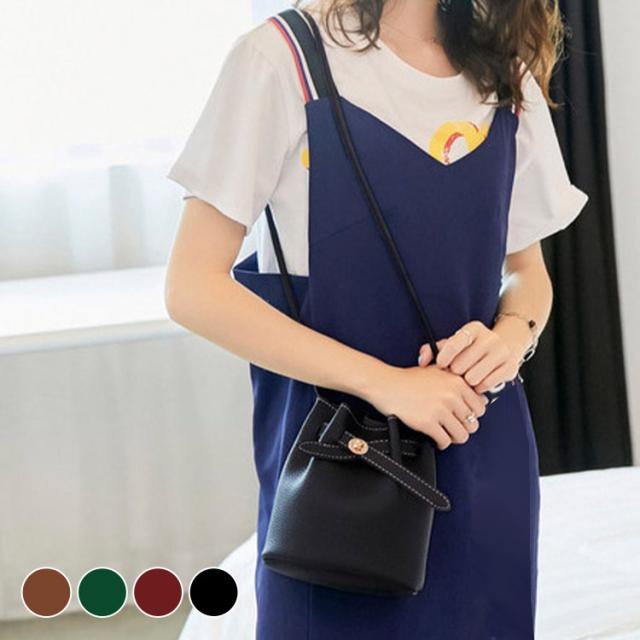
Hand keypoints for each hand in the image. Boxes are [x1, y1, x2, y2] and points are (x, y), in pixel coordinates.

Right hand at [364, 364, 488, 449]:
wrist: (385, 384)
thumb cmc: (408, 379)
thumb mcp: (437, 371)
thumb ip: (457, 382)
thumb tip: (480, 399)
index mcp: (456, 382)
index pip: (480, 407)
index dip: (473, 415)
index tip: (465, 417)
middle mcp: (451, 395)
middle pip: (472, 424)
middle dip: (463, 428)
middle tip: (454, 427)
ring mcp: (440, 410)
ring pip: (461, 435)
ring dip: (453, 437)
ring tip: (445, 434)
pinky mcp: (428, 423)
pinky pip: (444, 441)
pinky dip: (441, 443)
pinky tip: (435, 438)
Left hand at [418, 319, 531, 393]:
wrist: (506, 346)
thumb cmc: (471, 348)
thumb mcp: (453, 343)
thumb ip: (434, 350)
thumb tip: (422, 362)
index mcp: (474, 329)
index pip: (454, 344)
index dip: (444, 357)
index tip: (441, 364)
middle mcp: (489, 338)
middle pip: (461, 365)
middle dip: (455, 372)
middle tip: (457, 372)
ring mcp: (501, 352)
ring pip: (473, 377)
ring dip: (467, 381)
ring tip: (467, 376)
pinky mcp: (509, 367)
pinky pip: (485, 385)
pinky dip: (479, 387)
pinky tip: (478, 381)